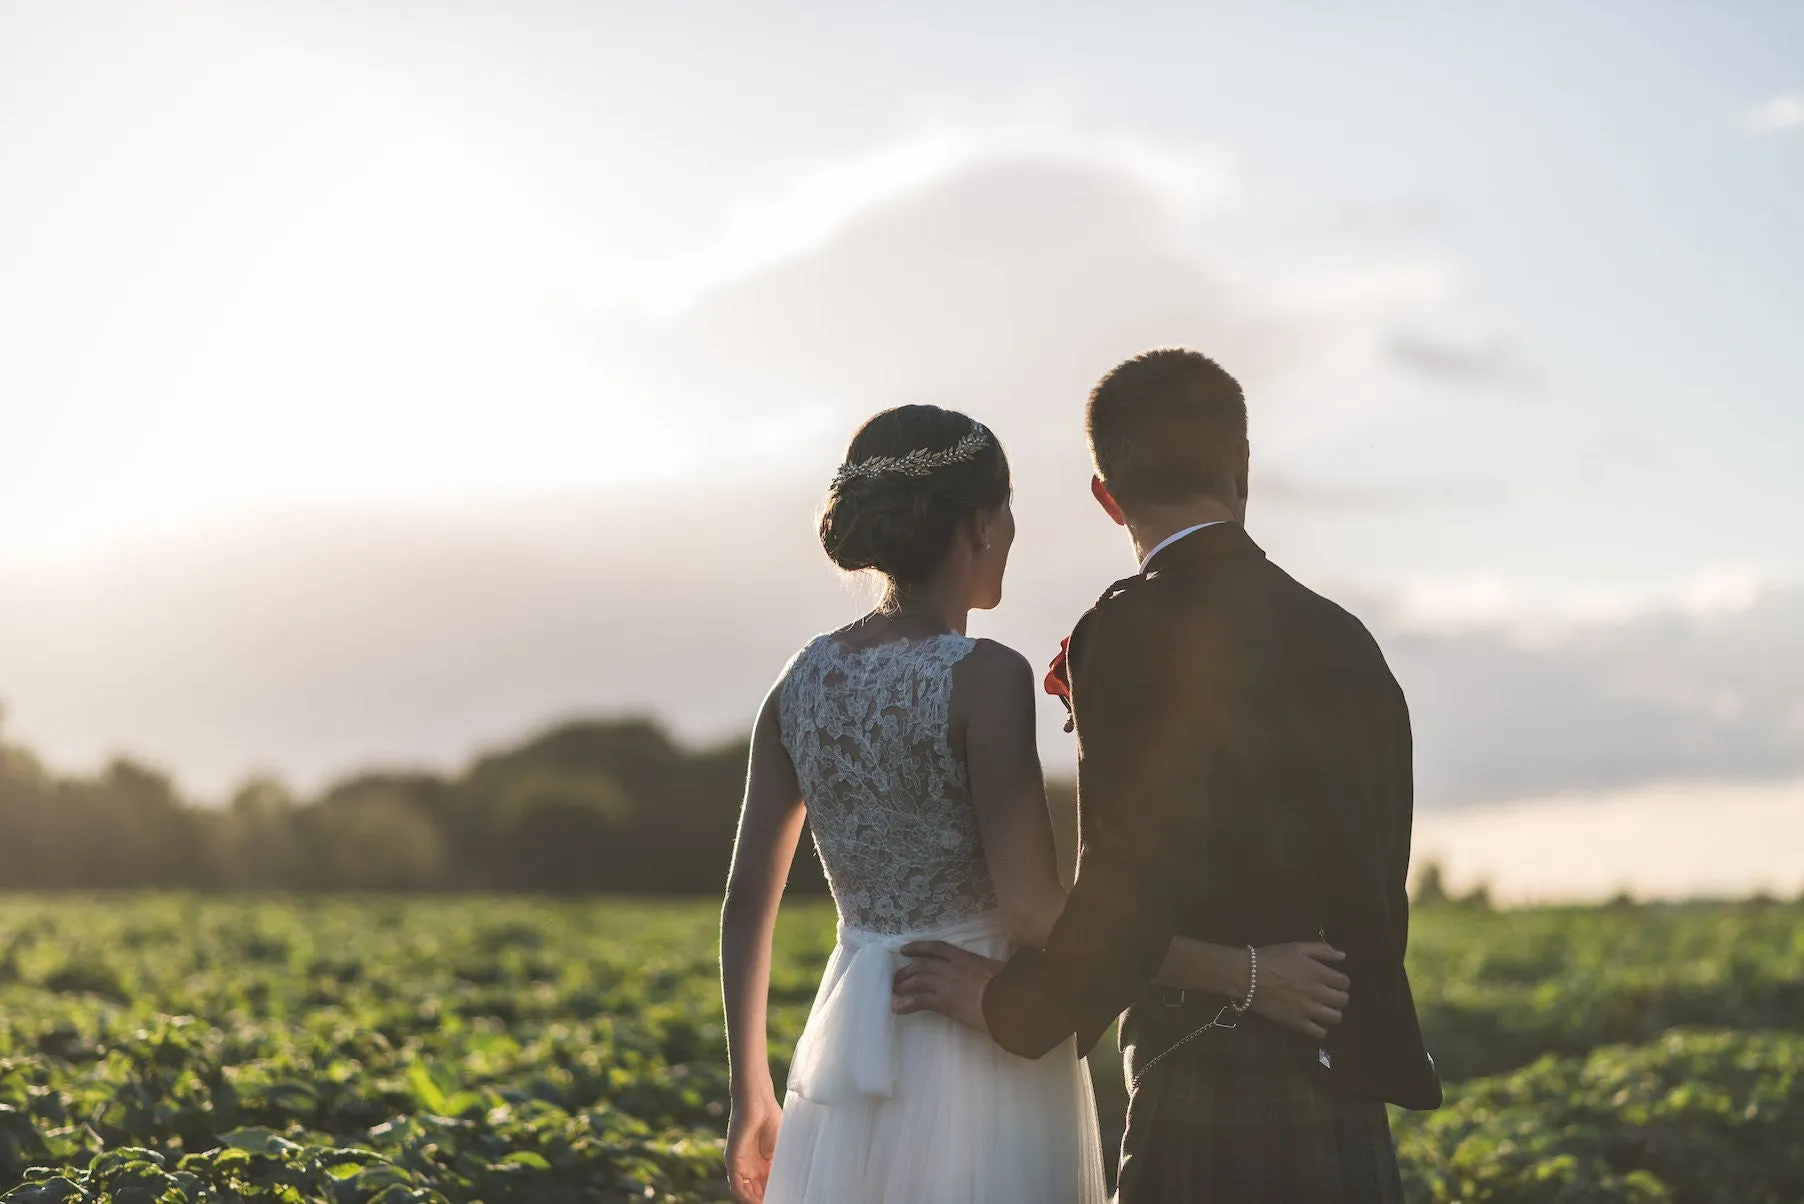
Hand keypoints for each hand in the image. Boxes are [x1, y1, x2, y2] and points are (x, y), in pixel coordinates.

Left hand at [724, 1087, 780, 1202]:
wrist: (758, 1100)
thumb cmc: (772, 1118)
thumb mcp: (781, 1148)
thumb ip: (781, 1166)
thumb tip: (792, 1185)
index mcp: (762, 1163)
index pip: (767, 1186)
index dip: (775, 1195)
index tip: (787, 1199)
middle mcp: (750, 1166)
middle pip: (756, 1191)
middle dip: (766, 1199)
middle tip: (780, 1202)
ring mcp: (740, 1164)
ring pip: (746, 1192)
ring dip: (756, 1201)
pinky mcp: (732, 1161)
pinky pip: (736, 1186)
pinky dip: (746, 1197)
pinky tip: (757, 1202)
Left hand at [892, 941, 1003, 1031]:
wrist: (1007, 1001)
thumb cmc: (1008, 985)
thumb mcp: (997, 968)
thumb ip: (988, 967)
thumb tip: (991, 969)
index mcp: (964, 957)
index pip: (936, 948)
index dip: (919, 947)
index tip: (905, 949)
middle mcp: (951, 967)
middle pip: (922, 965)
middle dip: (907, 970)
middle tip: (897, 977)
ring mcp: (946, 984)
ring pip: (917, 980)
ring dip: (903, 985)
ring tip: (894, 991)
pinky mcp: (944, 1002)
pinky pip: (919, 1001)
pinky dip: (906, 1004)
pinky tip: (897, 1008)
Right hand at [1252, 942, 1349, 1040]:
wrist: (1247, 976)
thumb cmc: (1271, 958)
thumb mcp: (1297, 947)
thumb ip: (1322, 950)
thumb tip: (1342, 956)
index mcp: (1319, 973)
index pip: (1344, 982)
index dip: (1339, 981)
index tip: (1331, 980)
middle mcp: (1318, 992)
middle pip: (1343, 1000)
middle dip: (1338, 997)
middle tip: (1327, 994)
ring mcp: (1309, 1010)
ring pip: (1335, 1017)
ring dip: (1332, 1012)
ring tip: (1322, 1009)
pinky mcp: (1297, 1023)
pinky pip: (1319, 1032)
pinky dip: (1320, 1028)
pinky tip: (1313, 1021)